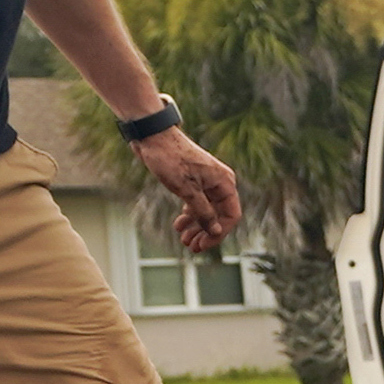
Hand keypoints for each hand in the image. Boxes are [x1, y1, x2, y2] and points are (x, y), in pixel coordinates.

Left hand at [139, 123, 243, 252]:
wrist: (153, 137)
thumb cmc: (170, 158)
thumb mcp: (187, 189)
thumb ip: (203, 212)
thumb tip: (215, 231)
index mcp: (224, 182)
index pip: (231, 215)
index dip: (219, 233)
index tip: (203, 244)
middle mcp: (218, 183)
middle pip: (219, 216)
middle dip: (205, 233)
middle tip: (192, 247)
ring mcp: (206, 182)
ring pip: (206, 211)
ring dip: (196, 227)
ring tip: (184, 240)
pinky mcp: (192, 181)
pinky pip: (196, 203)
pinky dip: (188, 215)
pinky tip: (178, 225)